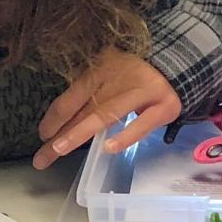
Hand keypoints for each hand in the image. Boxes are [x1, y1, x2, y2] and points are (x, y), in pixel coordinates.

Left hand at [33, 49, 180, 169]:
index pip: (74, 94)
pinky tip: (109, 148)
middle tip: (42, 156)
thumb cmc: (135, 76)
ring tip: (60, 150)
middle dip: (62, 133)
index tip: (42, 135)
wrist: (179, 65)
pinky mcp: (164, 106)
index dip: (56, 116)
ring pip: (108, 113)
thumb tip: (60, 123)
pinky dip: (127, 135)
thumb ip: (91, 95)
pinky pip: (143, 123)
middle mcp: (120, 77)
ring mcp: (143, 91)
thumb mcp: (110, 77)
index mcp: (103, 68)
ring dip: (82, 132)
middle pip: (87, 108)